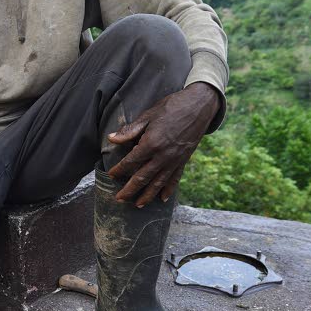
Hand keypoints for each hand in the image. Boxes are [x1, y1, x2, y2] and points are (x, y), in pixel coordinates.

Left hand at [105, 82, 220, 206]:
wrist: (199, 106)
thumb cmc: (171, 107)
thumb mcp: (148, 115)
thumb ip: (130, 131)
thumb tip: (111, 139)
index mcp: (151, 143)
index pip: (131, 161)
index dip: (119, 169)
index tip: (111, 174)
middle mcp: (163, 156)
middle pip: (142, 177)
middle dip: (130, 189)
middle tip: (119, 198)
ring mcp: (174, 160)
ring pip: (158, 182)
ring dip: (147, 195)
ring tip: (138, 205)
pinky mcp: (183, 160)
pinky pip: (175, 178)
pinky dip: (168, 189)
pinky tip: (163, 198)